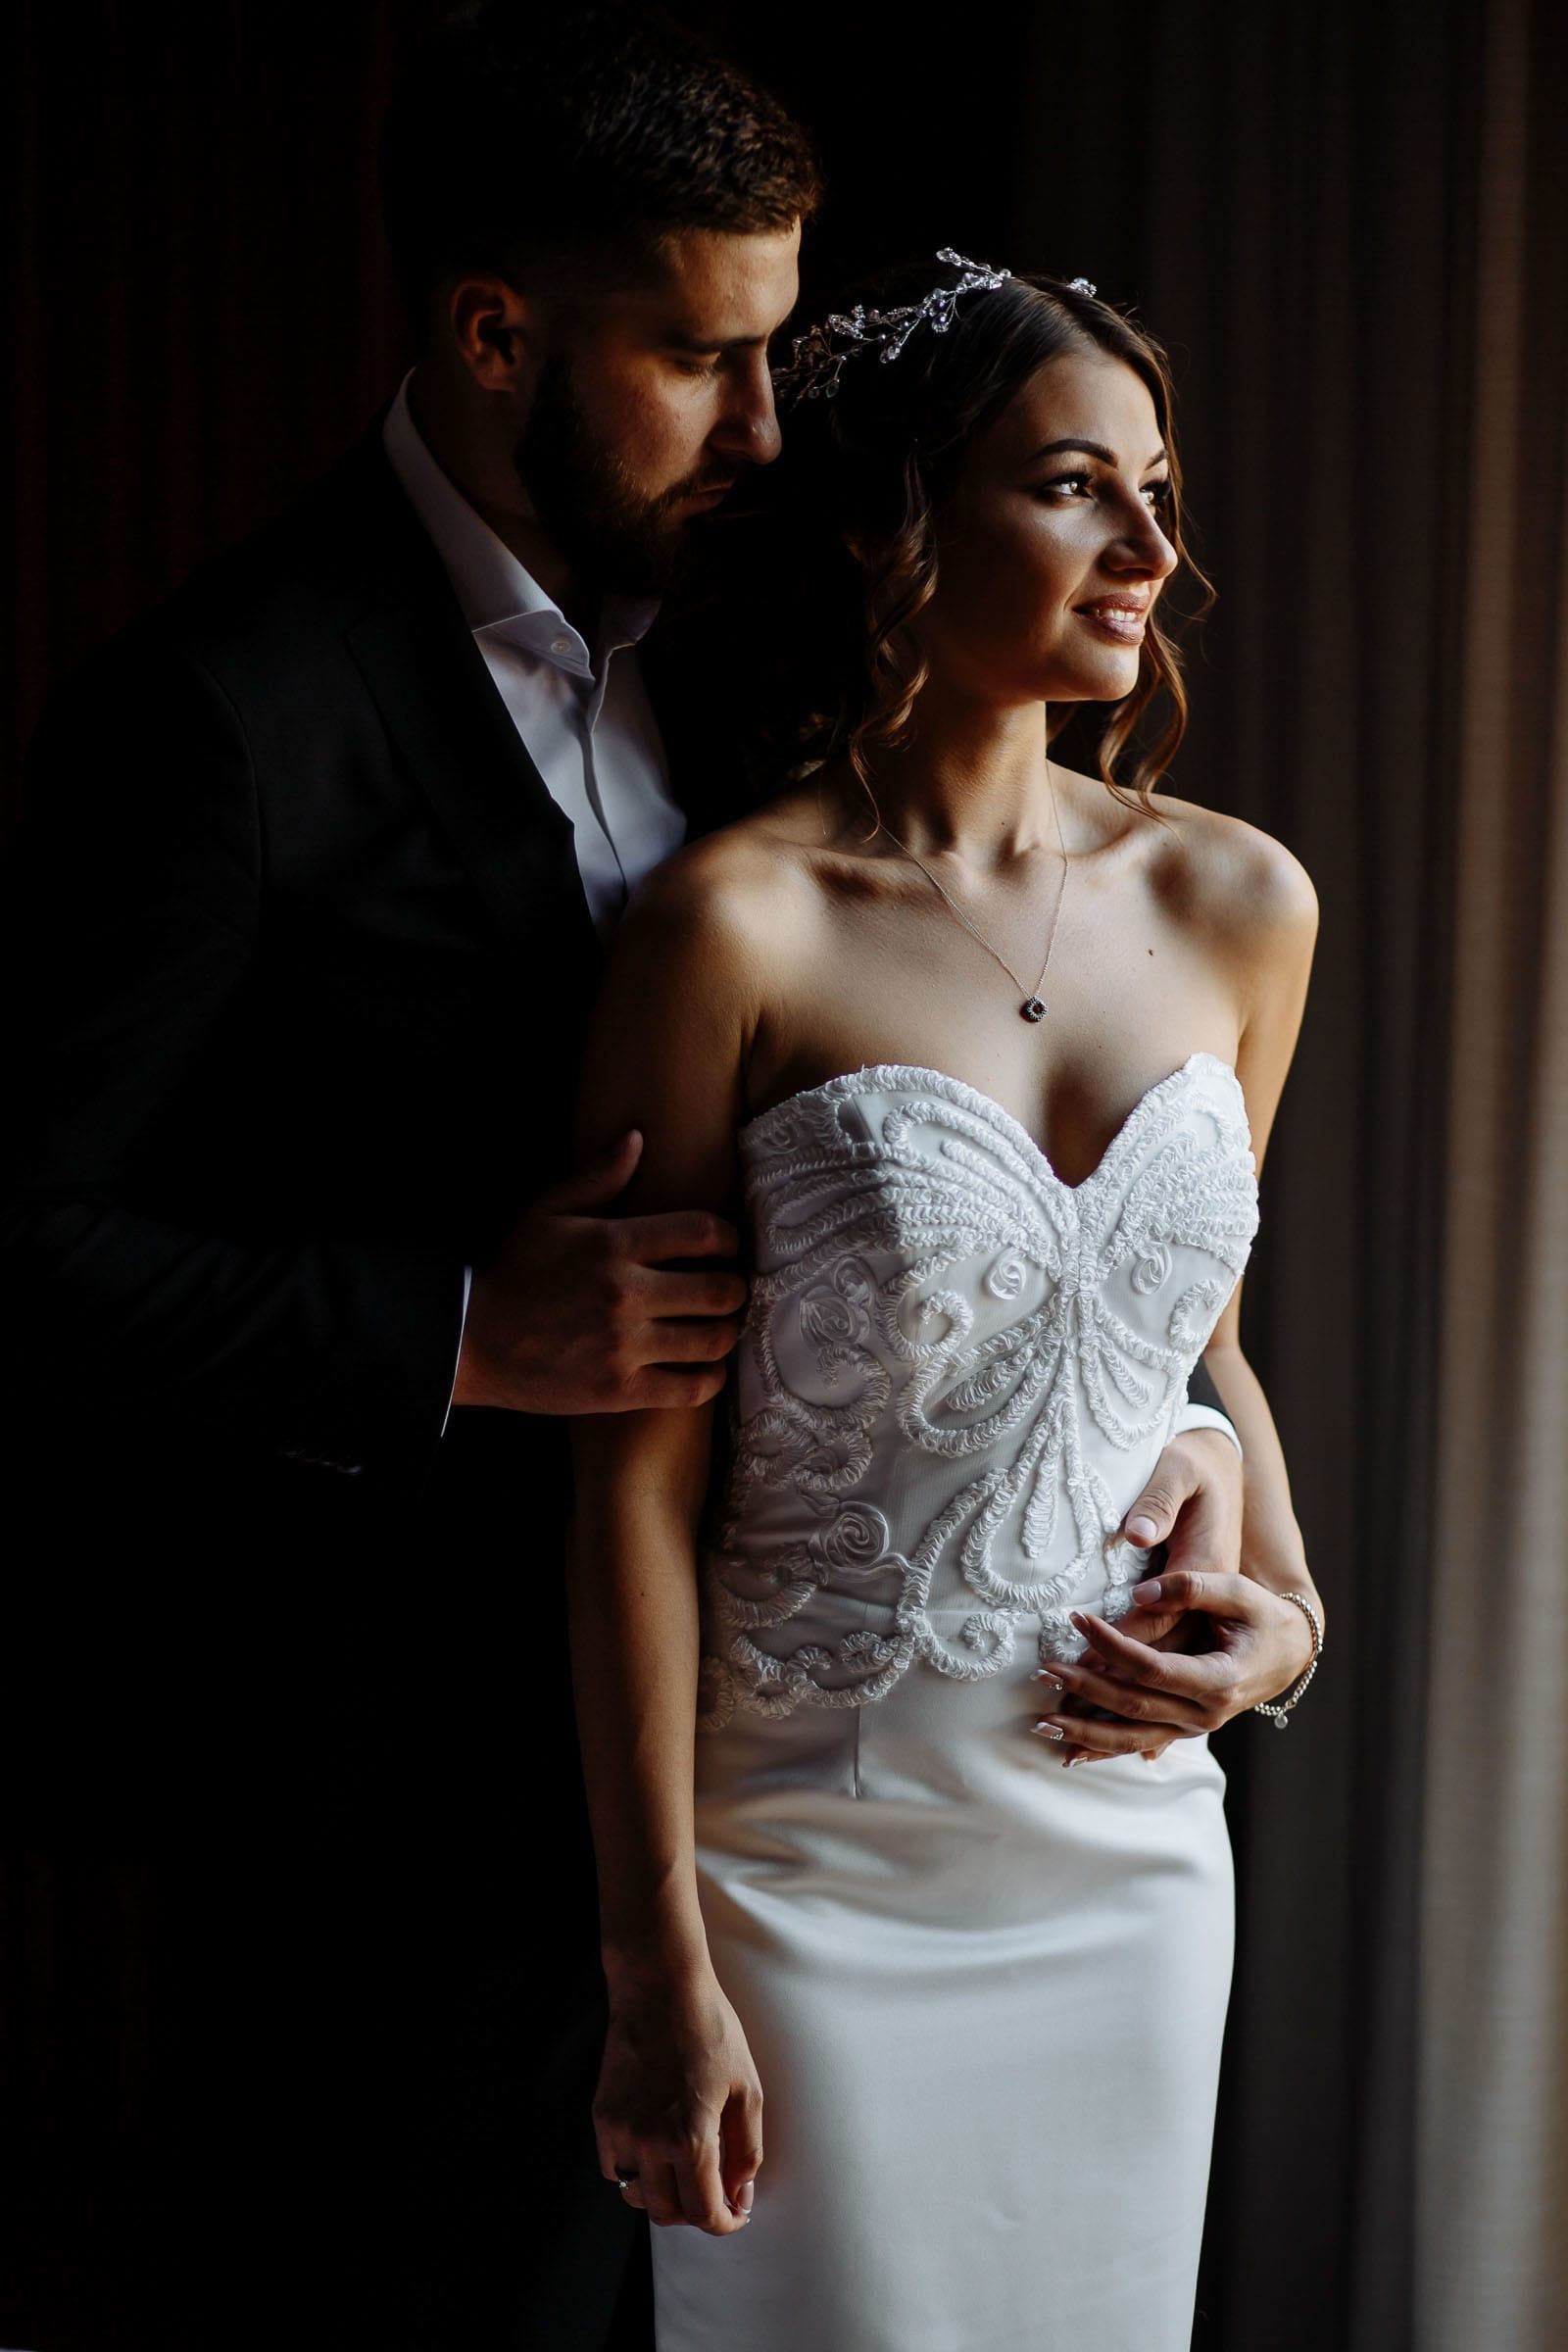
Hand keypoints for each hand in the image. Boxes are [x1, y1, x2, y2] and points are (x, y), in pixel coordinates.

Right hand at [453, 1130, 747, 1414]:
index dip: (729, 1239)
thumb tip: (638, 1139)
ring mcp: (625, 1345)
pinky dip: (709, 1379)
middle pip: (721, 1291)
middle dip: (736, 1289)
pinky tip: (706, 1369)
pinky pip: (690, 1388)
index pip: (704, 1233)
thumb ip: (598, 1176)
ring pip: (713, 1341)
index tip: (727, 1247)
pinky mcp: (619, 1389)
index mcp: (615, 1244)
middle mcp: (627, 1293)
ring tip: (720, 1328)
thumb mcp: (548, 1212)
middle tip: (730, 1291)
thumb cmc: (512, 1272)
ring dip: (726, 1333)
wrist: (470, 1339)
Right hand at [595, 1967, 763, 2233]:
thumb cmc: (710, 2030)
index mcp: (691, 2139)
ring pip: (637, 2196)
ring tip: (686, 2172)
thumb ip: (747, 2151)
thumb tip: (739, 2194)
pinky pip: (614, 2167)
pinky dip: (636, 2172)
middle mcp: (649, 2143)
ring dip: (664, 2196)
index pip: (704, 2213)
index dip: (725, 2223)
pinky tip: (657, 2149)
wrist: (659, 1986)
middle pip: (668, 2214)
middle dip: (696, 2213)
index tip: (736, 2215)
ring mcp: (620, 2131)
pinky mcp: (602, 2115)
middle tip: (716, 2194)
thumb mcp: (746, 2088)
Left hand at [1032, 1569, 1318, 1763]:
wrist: (1290, 1653)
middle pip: (1133, 1705)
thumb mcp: (1238, 1591)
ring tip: (1043, 1722)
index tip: (1076, 1619)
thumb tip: (1140, 1592)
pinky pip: (1141, 1743)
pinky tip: (1070, 1754)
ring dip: (1085, 1731)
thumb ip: (1192, 1586)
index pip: (1151, 1667)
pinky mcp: (1185, 1729)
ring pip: (1132, 1737)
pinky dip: (1105, 1750)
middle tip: (1042, 1670)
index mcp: (1219, 1679)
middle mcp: (1206, 1713)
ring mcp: (1195, 1727)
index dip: (1110, 1645)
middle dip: (1084, 1688)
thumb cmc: (1262, 1616)